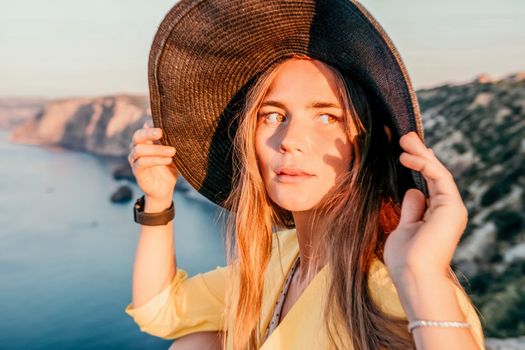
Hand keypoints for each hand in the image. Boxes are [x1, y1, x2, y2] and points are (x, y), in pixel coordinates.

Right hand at [128, 121, 177, 202]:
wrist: (165, 189)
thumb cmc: (170, 168)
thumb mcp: (175, 154)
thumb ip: (175, 143)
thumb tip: (184, 131)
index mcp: (147, 140)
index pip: (145, 126)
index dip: (152, 123)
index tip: (166, 123)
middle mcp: (138, 147)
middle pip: (138, 135)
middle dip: (149, 132)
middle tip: (161, 132)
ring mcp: (135, 159)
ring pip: (139, 149)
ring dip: (157, 149)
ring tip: (173, 151)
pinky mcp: (136, 171)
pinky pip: (142, 163)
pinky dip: (156, 160)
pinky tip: (168, 160)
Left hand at [383, 132, 467, 280]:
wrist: (414, 276)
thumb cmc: (405, 259)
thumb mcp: (404, 228)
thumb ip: (411, 209)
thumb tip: (414, 190)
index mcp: (437, 215)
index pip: (430, 184)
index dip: (419, 165)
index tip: (406, 152)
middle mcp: (447, 210)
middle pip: (435, 175)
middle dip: (420, 154)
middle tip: (406, 136)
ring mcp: (452, 208)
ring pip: (439, 172)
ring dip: (421, 153)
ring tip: (405, 139)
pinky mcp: (452, 206)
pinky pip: (440, 178)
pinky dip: (424, 164)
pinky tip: (407, 156)